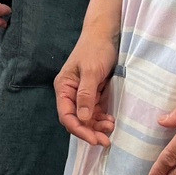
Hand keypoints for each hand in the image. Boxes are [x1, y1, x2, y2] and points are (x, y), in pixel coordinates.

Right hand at [55, 26, 117, 144]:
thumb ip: (86, 94)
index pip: (66, 115)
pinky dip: (102, 118)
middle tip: (106, 140)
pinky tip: (111, 120)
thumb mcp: (91, 71)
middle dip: (90, 131)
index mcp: (64, 87)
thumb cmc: (96, 49)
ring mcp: (83, 94)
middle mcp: (71, 93)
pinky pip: (96, 111)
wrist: (106, 34)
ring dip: (97, 126)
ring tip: (111, 128)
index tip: (93, 139)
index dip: (78, 129)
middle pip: (77, 119)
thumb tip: (82, 118)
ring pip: (87, 118)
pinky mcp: (94, 93)